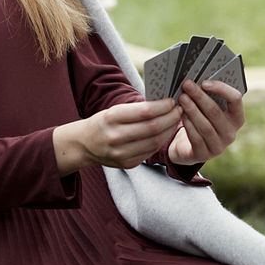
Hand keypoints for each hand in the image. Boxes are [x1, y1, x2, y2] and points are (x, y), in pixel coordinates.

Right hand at [54, 98, 181, 172]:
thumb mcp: (114, 110)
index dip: (163, 106)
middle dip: (171, 117)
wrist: (84, 144)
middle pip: (153, 128)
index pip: (145, 112)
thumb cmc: (104, 122)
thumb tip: (165, 102)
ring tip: (176, 120)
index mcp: (111, 118)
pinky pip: (150, 152)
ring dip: (170, 130)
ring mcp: (121, 153)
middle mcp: (115, 137)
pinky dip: (161, 141)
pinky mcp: (127, 164)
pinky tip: (166, 132)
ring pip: (155, 142)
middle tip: (180, 109)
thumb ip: (137, 109)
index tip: (173, 100)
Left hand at [168, 79, 246, 164]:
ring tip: (181, 98)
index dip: (221, 89)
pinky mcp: (205, 155)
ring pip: (205, 125)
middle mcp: (231, 133)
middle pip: (215, 111)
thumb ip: (209, 96)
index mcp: (237, 118)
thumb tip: (197, 77)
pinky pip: (196, 138)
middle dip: (200, 96)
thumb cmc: (202, 120)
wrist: (190, 147)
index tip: (204, 82)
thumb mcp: (209, 109)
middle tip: (187, 85)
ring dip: (192, 109)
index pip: (235, 99)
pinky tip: (180, 115)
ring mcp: (219, 146)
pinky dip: (188, 125)